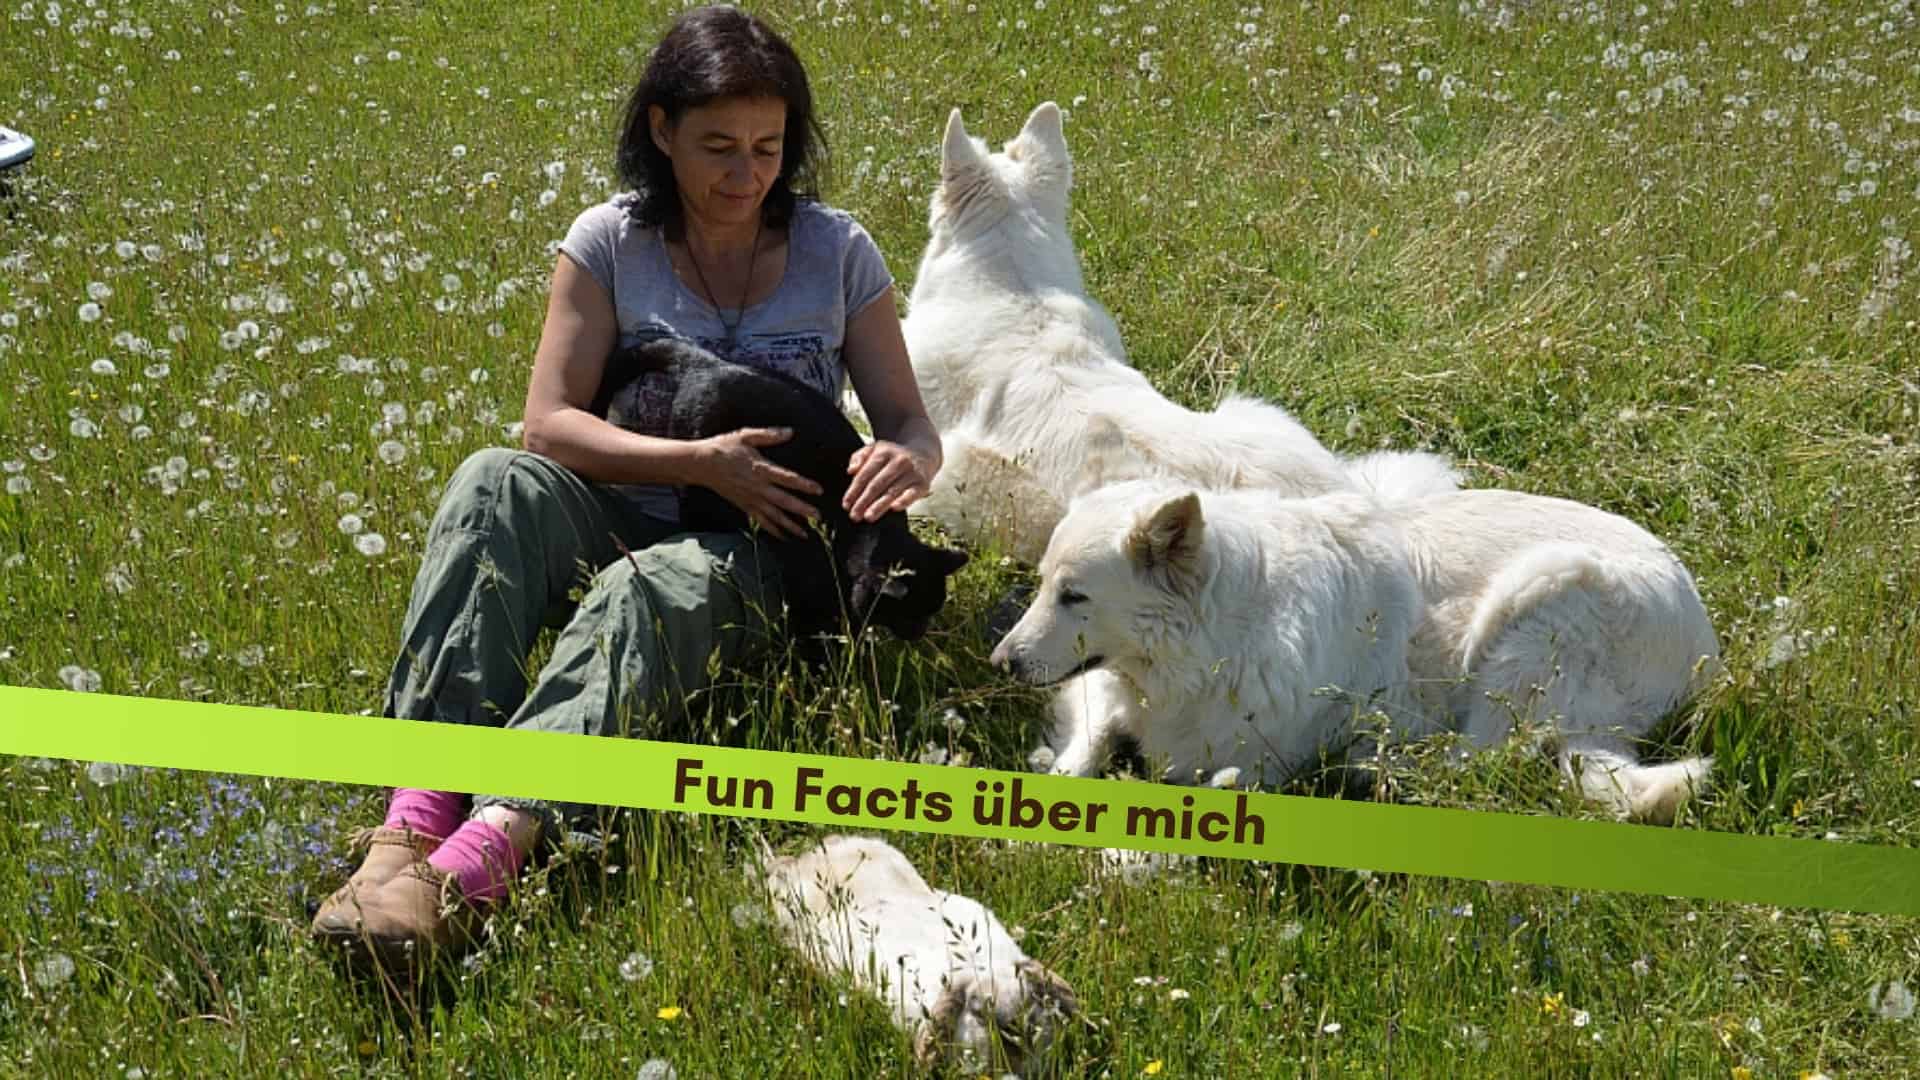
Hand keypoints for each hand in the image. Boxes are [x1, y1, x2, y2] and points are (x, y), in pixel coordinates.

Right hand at [695, 428, 823, 539]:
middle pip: (783, 501)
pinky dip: (772, 529)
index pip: (787, 478)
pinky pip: (760, 520)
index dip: (804, 485)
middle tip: (818, 517)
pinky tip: (783, 537)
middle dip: (802, 509)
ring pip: (773, 515)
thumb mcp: (746, 436)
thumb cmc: (724, 447)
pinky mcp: (744, 506)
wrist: (702, 464)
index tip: (819, 490)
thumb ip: (769, 435)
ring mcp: (750, 498)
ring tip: (805, 534)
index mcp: (761, 469)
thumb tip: (790, 432)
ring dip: (790, 525)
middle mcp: (757, 487)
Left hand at [843, 439, 932, 522]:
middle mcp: (898, 461)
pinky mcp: (922, 484)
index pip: (865, 474)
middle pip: (877, 484)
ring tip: (868, 516)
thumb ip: (859, 458)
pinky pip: (912, 494)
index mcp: (883, 452)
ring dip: (879, 506)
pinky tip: (894, 508)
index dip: (854, 490)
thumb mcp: (875, 450)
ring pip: (892, 491)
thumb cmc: (893, 456)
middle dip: (864, 501)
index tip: (846, 504)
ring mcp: (911, 473)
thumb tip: (851, 470)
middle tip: (854, 515)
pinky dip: (904, 501)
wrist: (922, 453)